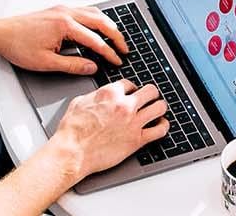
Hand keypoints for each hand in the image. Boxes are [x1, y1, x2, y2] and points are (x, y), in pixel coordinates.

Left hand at [0, 5, 129, 73]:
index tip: (117, 61)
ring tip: (116, 38)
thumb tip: (91, 67)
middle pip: (101, 22)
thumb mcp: (46, 62)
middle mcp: (66, 13)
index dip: (109, 53)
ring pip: (94, 13)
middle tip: (124, 49)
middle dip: (116, 36)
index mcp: (65, 26)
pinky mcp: (57, 10)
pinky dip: (96, 19)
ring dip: (108, 25)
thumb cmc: (18, 46)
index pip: (95, 41)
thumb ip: (72, 65)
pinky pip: (84, 10)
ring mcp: (62, 9)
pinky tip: (97, 26)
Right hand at [47, 80, 170, 177]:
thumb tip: (101, 94)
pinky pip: (160, 130)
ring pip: (159, 107)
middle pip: (150, 91)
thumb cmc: (72, 131)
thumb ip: (95, 95)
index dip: (132, 88)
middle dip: (150, 94)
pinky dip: (163, 127)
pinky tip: (161, 126)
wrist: (73, 152)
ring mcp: (133, 122)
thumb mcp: (79, 102)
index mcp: (110, 93)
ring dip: (160, 108)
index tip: (132, 93)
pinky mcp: (137, 140)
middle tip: (150, 98)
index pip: (130, 84)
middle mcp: (124, 105)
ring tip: (158, 110)